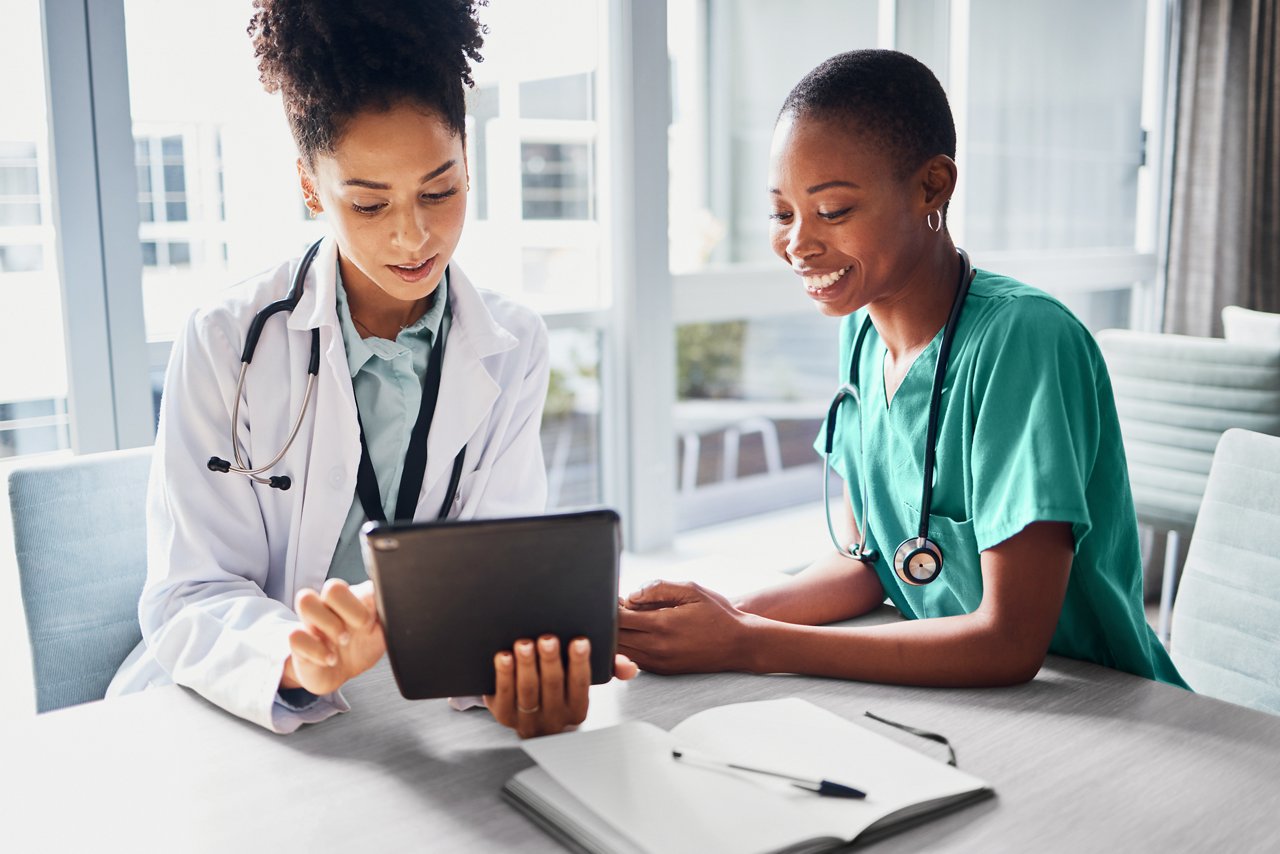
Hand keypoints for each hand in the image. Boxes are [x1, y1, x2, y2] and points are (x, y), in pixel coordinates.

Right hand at [282, 579, 386, 695]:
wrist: (338, 671)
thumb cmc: (362, 646)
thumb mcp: (383, 632)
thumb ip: (391, 615)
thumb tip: (408, 601)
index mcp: (355, 598)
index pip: (362, 580)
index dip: (369, 599)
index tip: (375, 619)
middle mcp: (332, 605)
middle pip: (333, 585)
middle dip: (350, 610)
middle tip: (359, 630)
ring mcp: (312, 621)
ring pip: (306, 599)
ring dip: (329, 625)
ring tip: (341, 644)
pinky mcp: (298, 642)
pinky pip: (295, 635)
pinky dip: (317, 651)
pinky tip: (330, 660)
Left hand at [484, 636, 637, 737]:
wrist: (526, 709)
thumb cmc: (559, 686)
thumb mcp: (581, 678)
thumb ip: (607, 668)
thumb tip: (628, 667)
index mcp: (576, 709)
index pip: (580, 685)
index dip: (580, 662)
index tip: (579, 640)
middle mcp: (553, 718)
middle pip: (551, 686)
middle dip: (550, 661)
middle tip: (548, 638)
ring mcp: (526, 719)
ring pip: (527, 691)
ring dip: (526, 666)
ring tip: (524, 643)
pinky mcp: (503, 715)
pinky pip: (503, 696)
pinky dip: (503, 675)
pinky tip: (503, 656)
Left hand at [618, 580, 752, 673]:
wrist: (740, 644)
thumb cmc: (717, 614)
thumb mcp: (691, 590)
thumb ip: (658, 588)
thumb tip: (631, 594)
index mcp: (662, 625)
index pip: (618, 618)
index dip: (611, 606)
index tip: (614, 597)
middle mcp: (657, 648)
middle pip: (614, 637)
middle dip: (610, 621)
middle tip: (617, 607)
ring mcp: (659, 663)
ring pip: (621, 652)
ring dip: (618, 636)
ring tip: (628, 619)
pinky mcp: (662, 671)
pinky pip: (634, 659)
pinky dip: (629, 647)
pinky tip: (638, 633)